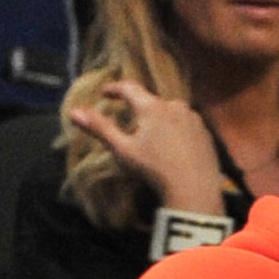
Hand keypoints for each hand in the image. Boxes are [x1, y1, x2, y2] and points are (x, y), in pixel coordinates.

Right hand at [69, 82, 229, 215]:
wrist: (194, 190)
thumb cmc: (154, 169)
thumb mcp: (122, 149)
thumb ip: (99, 128)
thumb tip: (73, 112)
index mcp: (152, 106)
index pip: (129, 88)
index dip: (114, 88)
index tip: (105, 93)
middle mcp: (175, 106)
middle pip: (151, 101)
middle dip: (139, 106)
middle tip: (128, 115)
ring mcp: (194, 119)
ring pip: (170, 112)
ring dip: (159, 117)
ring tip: (151, 132)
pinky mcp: (206, 133)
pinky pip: (186, 124)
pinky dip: (176, 129)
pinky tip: (172, 145)